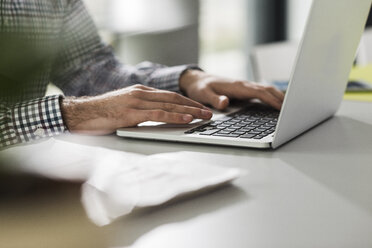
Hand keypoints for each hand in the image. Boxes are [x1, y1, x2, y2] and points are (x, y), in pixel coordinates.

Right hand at [61, 84, 212, 134]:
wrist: (81, 114)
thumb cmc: (102, 113)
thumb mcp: (125, 107)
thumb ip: (141, 109)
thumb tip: (157, 116)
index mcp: (140, 92)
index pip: (169, 96)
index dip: (186, 102)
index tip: (198, 107)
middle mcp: (140, 94)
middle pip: (173, 98)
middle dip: (193, 105)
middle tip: (208, 112)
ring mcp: (136, 102)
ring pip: (169, 105)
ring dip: (190, 111)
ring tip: (204, 116)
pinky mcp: (131, 113)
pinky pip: (158, 114)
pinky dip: (174, 116)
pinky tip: (186, 119)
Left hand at [179, 70, 284, 109]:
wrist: (196, 80)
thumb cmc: (200, 87)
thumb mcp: (203, 94)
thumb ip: (214, 99)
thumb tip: (225, 103)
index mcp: (237, 86)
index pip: (260, 92)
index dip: (272, 100)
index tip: (283, 108)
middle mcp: (243, 85)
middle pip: (267, 89)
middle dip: (281, 98)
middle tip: (294, 110)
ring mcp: (244, 86)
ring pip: (266, 89)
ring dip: (279, 97)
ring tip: (291, 108)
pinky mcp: (243, 90)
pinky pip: (261, 92)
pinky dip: (271, 97)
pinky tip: (277, 104)